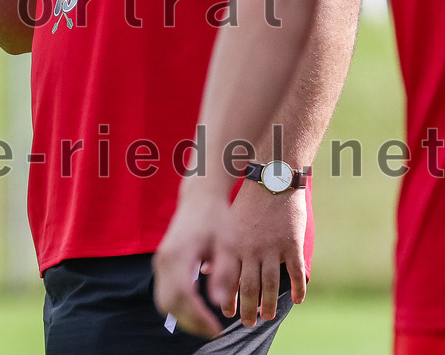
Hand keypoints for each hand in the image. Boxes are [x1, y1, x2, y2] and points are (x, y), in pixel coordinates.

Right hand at [153, 189, 232, 338]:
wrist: (200, 198)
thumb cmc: (217, 220)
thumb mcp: (227, 245)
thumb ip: (223, 274)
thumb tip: (219, 303)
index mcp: (179, 254)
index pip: (182, 295)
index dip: (198, 317)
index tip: (218, 329)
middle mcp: (164, 259)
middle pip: (168, 303)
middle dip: (190, 322)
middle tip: (213, 330)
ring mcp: (160, 261)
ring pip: (163, 301)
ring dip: (183, 317)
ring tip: (207, 323)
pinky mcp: (163, 262)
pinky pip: (164, 292)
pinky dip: (179, 307)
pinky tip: (199, 309)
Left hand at [214, 182, 306, 326]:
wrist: (272, 179)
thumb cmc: (248, 202)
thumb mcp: (228, 222)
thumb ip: (220, 248)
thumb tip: (205, 270)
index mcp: (233, 244)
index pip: (228, 278)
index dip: (228, 298)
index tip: (227, 312)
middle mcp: (252, 249)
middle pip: (250, 287)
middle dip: (248, 308)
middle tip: (249, 323)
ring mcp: (273, 248)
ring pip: (272, 285)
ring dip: (270, 304)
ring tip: (268, 316)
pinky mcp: (292, 245)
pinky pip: (296, 273)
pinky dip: (298, 289)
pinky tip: (297, 300)